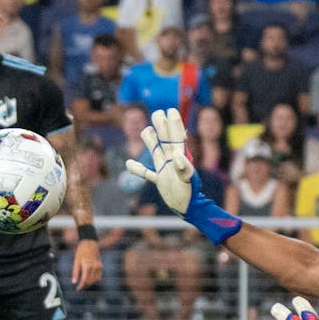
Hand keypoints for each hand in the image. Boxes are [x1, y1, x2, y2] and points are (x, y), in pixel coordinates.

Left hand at [70, 239, 101, 288]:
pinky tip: (89, 279)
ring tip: (84, 284)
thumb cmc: (81, 251)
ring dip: (90, 283)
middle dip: (85, 285)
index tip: (77, 289)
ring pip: (96, 280)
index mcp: (87, 266)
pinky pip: (99, 276)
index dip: (81, 286)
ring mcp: (99, 267)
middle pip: (90, 281)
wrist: (90, 243)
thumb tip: (74, 282)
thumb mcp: (76, 261)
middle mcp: (94, 267)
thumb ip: (75, 272)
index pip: (85, 280)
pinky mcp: (101, 266)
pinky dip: (94, 280)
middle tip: (79, 287)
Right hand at [131, 108, 241, 244]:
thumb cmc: (190, 195)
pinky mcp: (160, 181)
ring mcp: (165, 170)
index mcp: (179, 157)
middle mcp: (172, 161)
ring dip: (151, 141)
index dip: (174, 123)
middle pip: (165, 140)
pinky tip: (128, 164)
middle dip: (162, 126)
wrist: (188, 209)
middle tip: (158, 112)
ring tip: (146, 129)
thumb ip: (183, 168)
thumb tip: (177, 156)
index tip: (170, 110)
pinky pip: (147, 173)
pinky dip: (138, 169)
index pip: (176, 136)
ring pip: (156, 152)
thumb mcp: (187, 181)